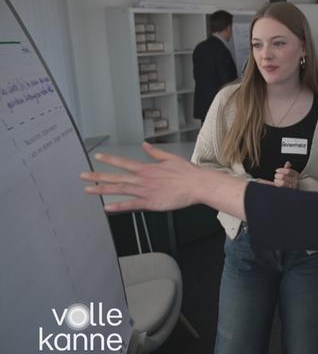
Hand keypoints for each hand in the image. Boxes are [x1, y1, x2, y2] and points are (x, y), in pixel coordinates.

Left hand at [81, 142, 201, 211]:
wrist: (197, 185)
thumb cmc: (187, 172)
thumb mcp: (170, 158)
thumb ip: (155, 153)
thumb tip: (144, 145)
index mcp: (147, 168)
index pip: (124, 163)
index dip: (110, 160)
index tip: (98, 157)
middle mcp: (142, 179)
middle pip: (116, 177)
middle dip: (98, 176)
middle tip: (83, 176)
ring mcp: (145, 191)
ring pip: (120, 190)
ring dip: (103, 190)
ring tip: (88, 190)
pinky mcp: (151, 203)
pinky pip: (131, 205)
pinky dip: (118, 206)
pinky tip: (107, 208)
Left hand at [274, 161, 298, 188]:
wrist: (297, 188)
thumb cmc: (292, 180)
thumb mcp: (292, 173)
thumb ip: (288, 168)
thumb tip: (288, 163)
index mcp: (296, 175)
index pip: (288, 171)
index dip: (281, 170)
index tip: (277, 170)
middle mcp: (295, 181)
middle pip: (283, 176)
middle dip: (277, 175)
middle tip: (276, 175)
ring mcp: (291, 187)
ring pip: (282, 183)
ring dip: (276, 181)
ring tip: (276, 180)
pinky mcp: (287, 191)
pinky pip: (280, 187)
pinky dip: (276, 185)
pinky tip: (275, 183)